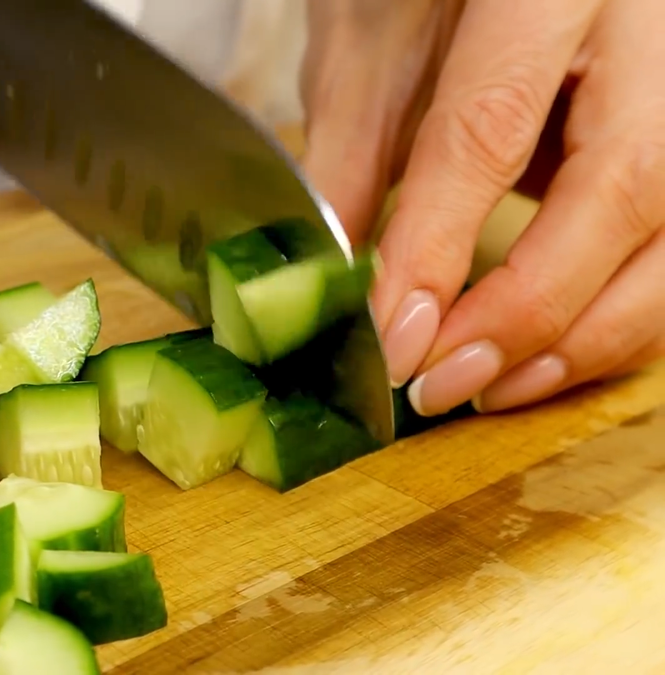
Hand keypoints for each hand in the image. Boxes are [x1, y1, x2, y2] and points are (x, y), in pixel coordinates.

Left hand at [300, 0, 664, 416]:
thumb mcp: (368, 40)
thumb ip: (351, 155)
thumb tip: (339, 285)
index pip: (493, 128)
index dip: (438, 245)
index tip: (394, 336)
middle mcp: (651, 25)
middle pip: (626, 188)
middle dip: (530, 310)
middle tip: (442, 382)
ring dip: (586, 333)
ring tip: (491, 387)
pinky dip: (615, 313)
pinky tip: (546, 356)